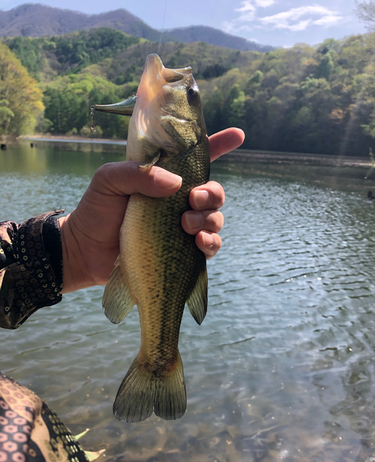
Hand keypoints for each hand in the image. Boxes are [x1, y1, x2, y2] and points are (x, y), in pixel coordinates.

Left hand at [59, 128, 244, 292]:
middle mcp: (177, 200)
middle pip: (214, 191)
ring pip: (215, 218)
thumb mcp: (108, 180)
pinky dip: (211, 243)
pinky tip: (199, 242)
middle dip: (212, 194)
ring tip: (186, 225)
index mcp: (163, 176)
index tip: (238, 135)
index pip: (197, 157)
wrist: (85, 251)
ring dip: (209, 219)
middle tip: (192, 200)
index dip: (219, 144)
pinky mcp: (181, 251)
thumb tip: (176, 184)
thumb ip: (138, 174)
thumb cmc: (96, 210)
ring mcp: (181, 226)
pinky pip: (210, 245)